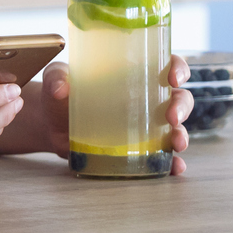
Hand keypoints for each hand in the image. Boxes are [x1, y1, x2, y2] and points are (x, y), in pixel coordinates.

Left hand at [0, 54, 193, 174]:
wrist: (50, 125)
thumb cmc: (59, 93)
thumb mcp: (56, 78)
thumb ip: (57, 78)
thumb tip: (60, 89)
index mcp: (133, 72)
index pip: (165, 64)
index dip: (177, 68)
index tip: (174, 76)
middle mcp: (146, 98)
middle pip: (178, 97)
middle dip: (182, 106)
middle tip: (172, 116)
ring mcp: (144, 125)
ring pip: (175, 127)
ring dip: (182, 135)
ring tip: (177, 144)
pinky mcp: (137, 148)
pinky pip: (161, 156)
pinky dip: (171, 163)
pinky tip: (175, 168)